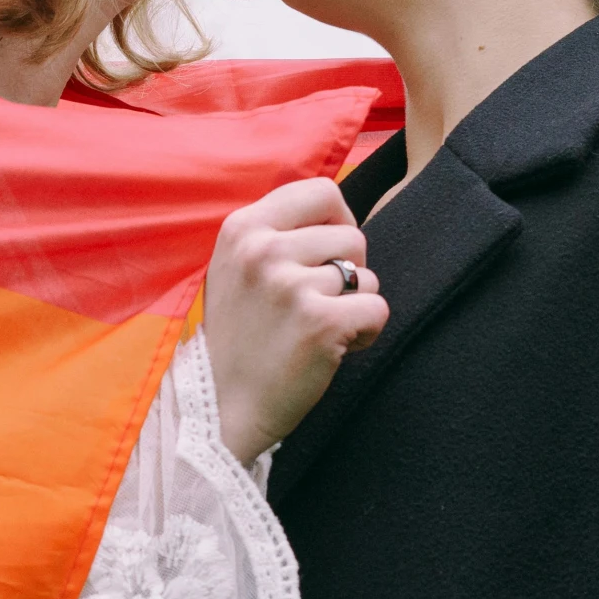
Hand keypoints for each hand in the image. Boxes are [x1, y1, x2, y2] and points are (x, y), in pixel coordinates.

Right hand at [204, 178, 388, 462]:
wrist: (221, 407)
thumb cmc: (239, 338)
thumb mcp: (235, 267)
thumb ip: (275, 233)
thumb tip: (335, 208)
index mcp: (242, 228)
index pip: (322, 191)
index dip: (338, 221)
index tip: (326, 255)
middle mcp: (263, 250)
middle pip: (352, 236)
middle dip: (347, 272)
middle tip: (316, 305)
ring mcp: (290, 286)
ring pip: (366, 275)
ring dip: (353, 305)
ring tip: (318, 329)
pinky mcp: (319, 323)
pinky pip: (377, 308)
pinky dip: (365, 333)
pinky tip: (334, 348)